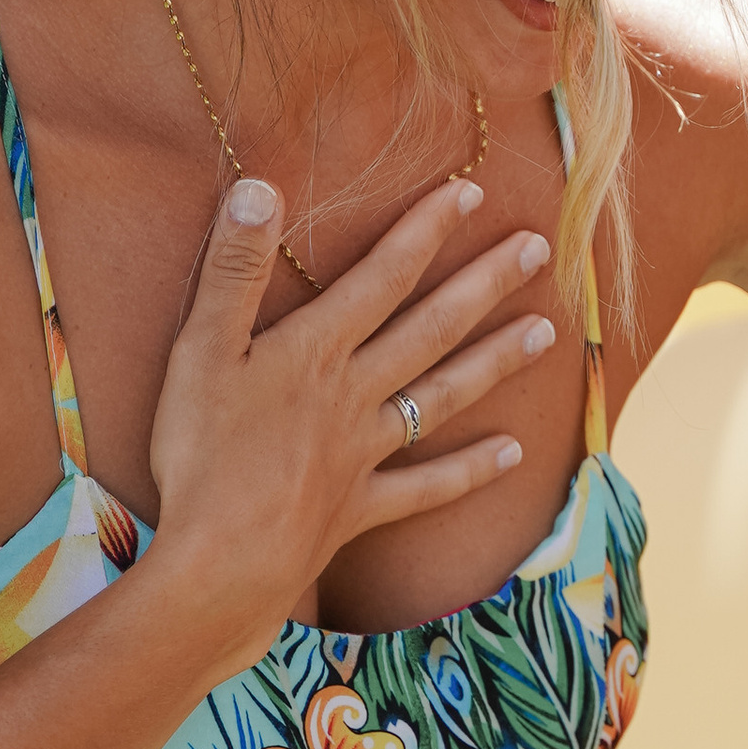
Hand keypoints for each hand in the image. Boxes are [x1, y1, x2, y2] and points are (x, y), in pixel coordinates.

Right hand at [146, 176, 554, 668]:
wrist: (221, 562)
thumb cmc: (201, 455)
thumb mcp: (200, 350)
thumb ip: (232, 269)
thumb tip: (260, 186)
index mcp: (316, 352)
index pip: (383, 277)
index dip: (426, 232)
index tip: (470, 193)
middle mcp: (354, 395)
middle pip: (432, 329)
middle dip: (485, 284)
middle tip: (540, 250)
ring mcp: (364, 454)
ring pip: (443, 397)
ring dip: (496, 362)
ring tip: (547, 332)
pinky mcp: (360, 508)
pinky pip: (426, 487)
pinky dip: (469, 471)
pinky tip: (514, 455)